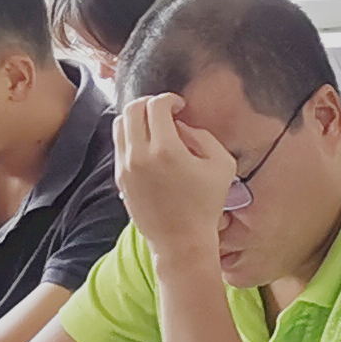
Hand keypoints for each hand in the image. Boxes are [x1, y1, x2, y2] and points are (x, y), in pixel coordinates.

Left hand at [113, 92, 235, 257]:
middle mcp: (140, 155)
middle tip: (165, 112)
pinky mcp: (120, 178)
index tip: (179, 107)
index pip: (156, 105)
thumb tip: (180, 126)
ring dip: (137, 118)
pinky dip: (131, 136)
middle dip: (150, 103)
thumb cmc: (205, 205)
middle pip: (133, 109)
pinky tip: (148, 146)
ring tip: (154, 127)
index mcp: (166, 149)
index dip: (170, 99)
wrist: (181, 241)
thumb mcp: (221, 164)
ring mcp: (126, 167)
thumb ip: (202, 136)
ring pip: (120, 123)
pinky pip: (119, 144)